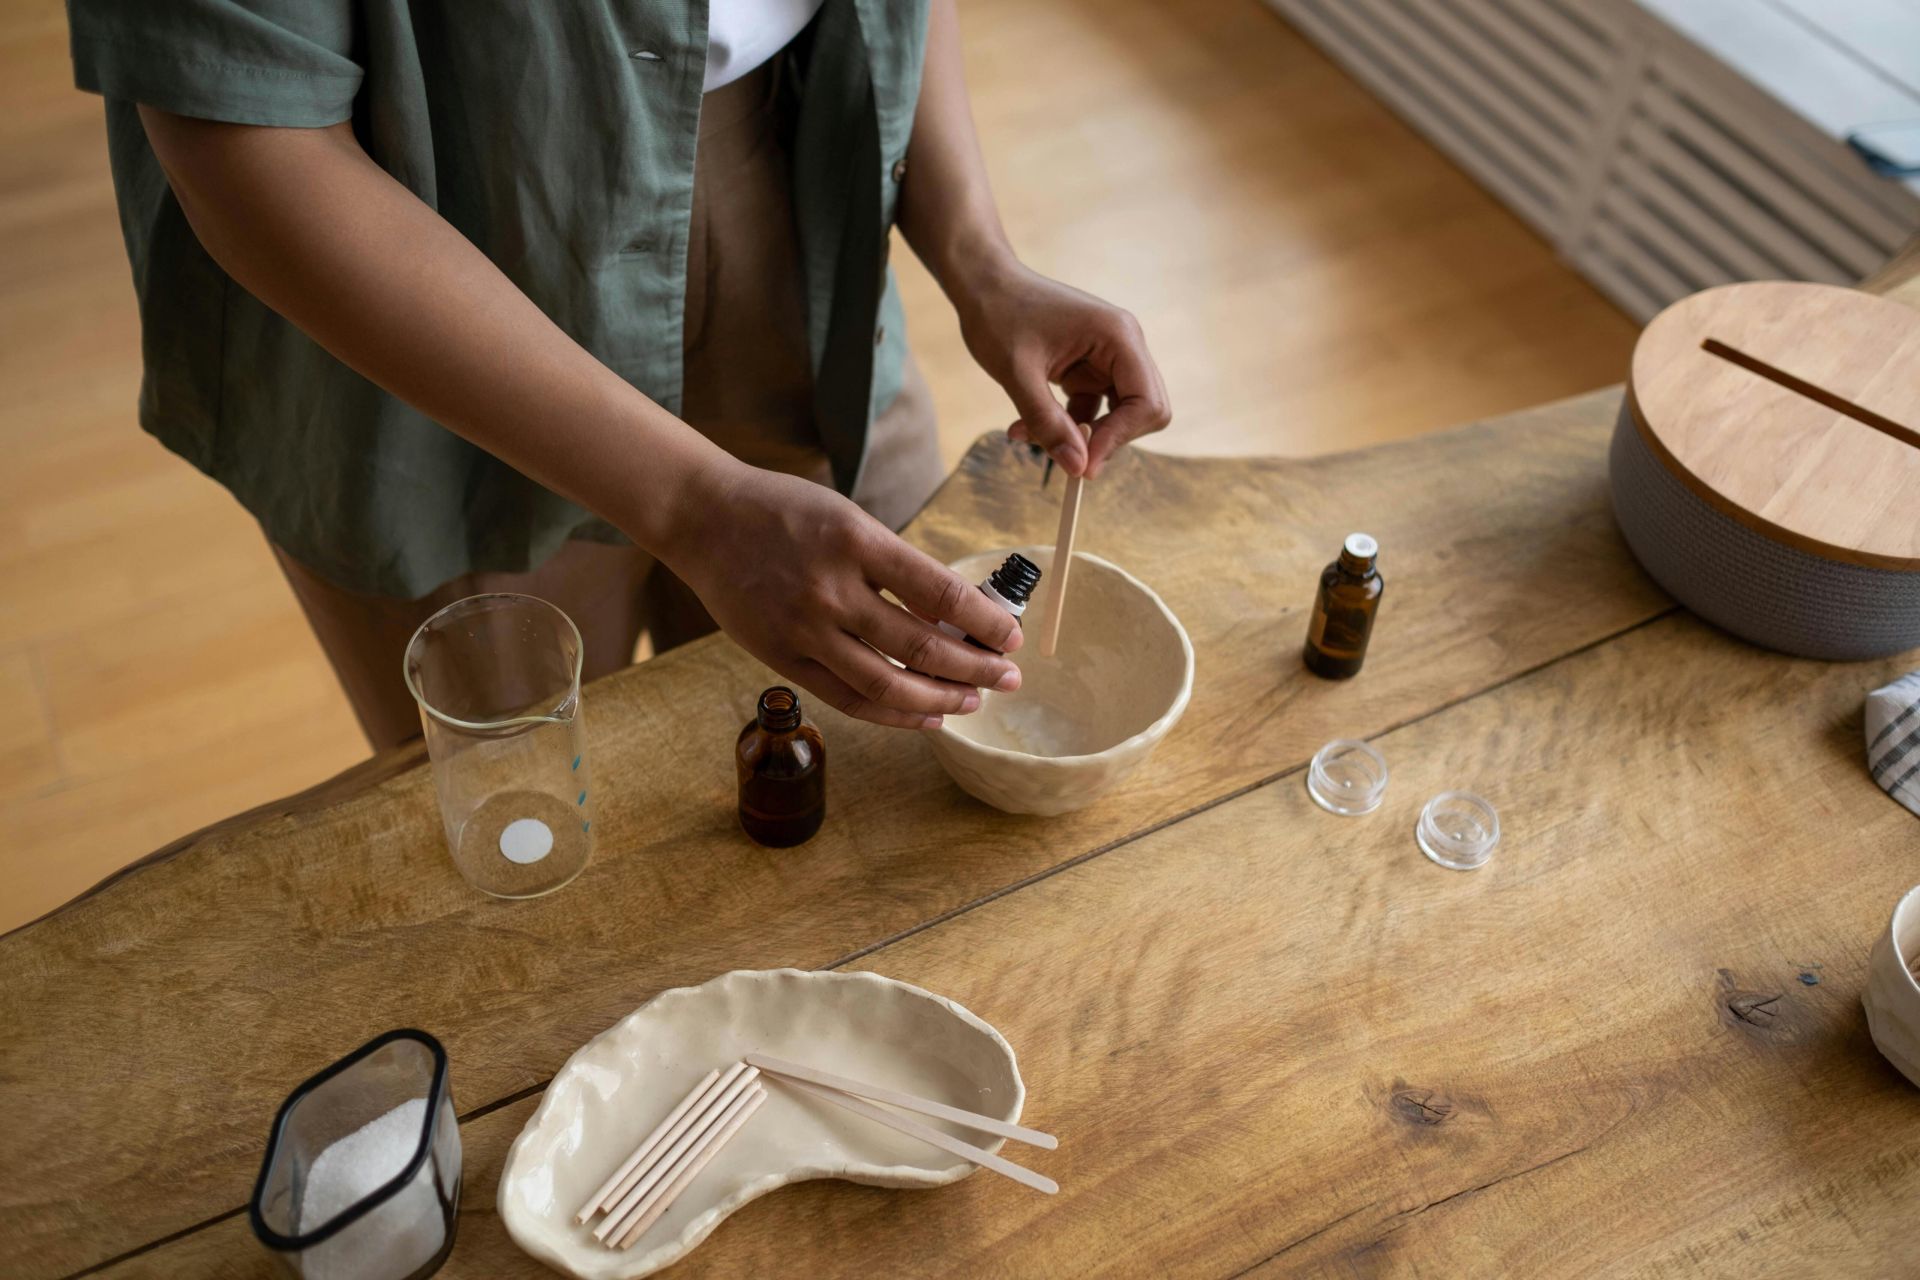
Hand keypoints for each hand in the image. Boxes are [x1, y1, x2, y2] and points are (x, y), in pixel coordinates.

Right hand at [660, 460, 1026, 729]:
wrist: (704, 520)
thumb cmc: (785, 512)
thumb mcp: (850, 519)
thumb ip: (896, 566)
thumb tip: (956, 615)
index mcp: (856, 542)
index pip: (939, 592)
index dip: (985, 622)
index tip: (1013, 637)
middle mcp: (831, 590)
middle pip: (921, 646)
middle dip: (976, 668)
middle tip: (1009, 679)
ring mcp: (804, 630)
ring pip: (887, 683)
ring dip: (941, 699)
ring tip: (973, 702)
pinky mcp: (783, 659)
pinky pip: (848, 700)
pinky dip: (893, 714)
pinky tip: (926, 716)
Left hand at [955, 262, 1170, 478]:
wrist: (982, 284)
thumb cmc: (998, 315)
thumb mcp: (1017, 373)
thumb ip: (1048, 422)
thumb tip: (1078, 469)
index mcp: (1118, 336)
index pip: (1147, 402)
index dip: (1120, 438)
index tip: (1082, 465)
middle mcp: (1123, 345)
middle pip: (1143, 411)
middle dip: (1106, 439)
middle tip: (1065, 458)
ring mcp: (1108, 357)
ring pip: (1117, 415)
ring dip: (1080, 435)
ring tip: (1029, 436)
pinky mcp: (1089, 368)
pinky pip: (1091, 409)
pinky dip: (1064, 424)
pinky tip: (1024, 426)